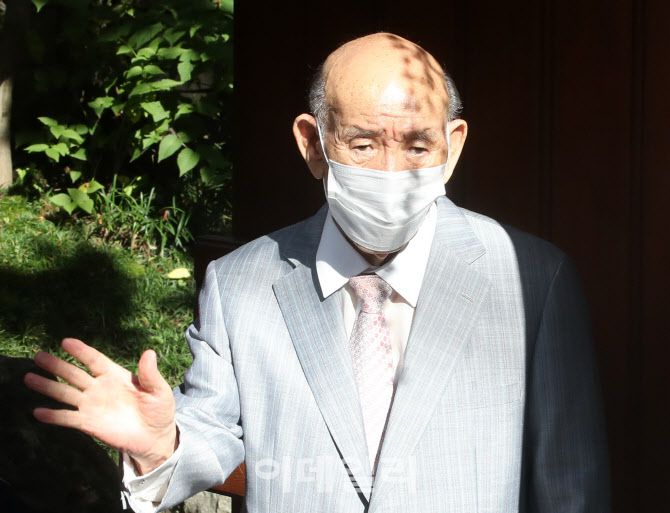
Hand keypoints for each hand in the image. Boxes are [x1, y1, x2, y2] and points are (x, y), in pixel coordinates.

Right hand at [24, 338, 176, 473]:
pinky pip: (68, 418)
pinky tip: (37, 411)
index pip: (94, 360)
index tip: (65, 341)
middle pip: (74, 374)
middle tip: (38, 356)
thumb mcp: (159, 390)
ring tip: (29, 378)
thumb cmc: (159, 411)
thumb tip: (149, 352)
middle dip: (57, 365)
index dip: (81, 351)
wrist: (154, 438)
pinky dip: (53, 416)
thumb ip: (150, 374)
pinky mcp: (88, 423)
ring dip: (48, 386)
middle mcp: (99, 388)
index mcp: (115, 376)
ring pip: (66, 393)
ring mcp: (92, 405)